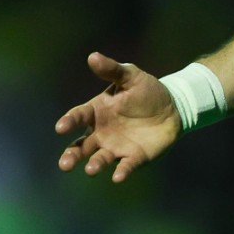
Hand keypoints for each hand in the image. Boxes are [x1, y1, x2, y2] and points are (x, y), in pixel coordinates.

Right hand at [55, 51, 179, 182]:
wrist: (172, 106)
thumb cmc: (146, 90)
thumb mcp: (131, 76)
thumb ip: (112, 71)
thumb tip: (92, 56)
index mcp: (97, 111)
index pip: (78, 117)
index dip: (69, 122)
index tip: (61, 127)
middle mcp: (102, 132)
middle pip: (81, 146)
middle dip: (72, 155)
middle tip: (65, 164)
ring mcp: (116, 146)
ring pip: (99, 159)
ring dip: (94, 164)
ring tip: (91, 169)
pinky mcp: (134, 157)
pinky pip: (125, 166)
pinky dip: (121, 171)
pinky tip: (117, 177)